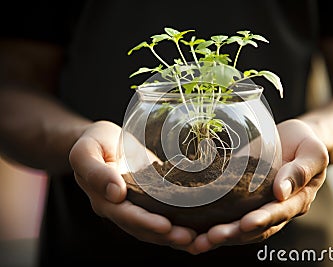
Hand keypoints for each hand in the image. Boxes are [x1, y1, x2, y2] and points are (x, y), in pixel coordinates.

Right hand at [69, 121, 195, 247]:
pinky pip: (165, 215)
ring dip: (175, 236)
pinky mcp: (151, 200)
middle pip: (143, 228)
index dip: (145, 222)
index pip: (125, 215)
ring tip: (198, 239)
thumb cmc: (94, 141)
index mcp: (103, 200)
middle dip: (166, 235)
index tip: (165, 226)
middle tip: (189, 238)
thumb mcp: (86, 150)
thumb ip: (95, 171)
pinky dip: (180, 224)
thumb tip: (115, 193)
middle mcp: (121, 209)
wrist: (104, 140)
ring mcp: (137, 206)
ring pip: (155, 228)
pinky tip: (199, 228)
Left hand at [186, 119, 328, 253]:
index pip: (279, 213)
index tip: (246, 223)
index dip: (263, 220)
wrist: (293, 140)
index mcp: (296, 200)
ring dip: (220, 236)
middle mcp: (276, 209)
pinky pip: (229, 216)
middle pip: (255, 229)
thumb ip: (302, 170)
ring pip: (239, 229)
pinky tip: (193, 231)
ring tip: (197, 242)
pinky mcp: (242, 200)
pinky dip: (212, 225)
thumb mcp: (312, 152)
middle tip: (212, 237)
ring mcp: (258, 207)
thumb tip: (281, 192)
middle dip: (234, 234)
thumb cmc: (305, 143)